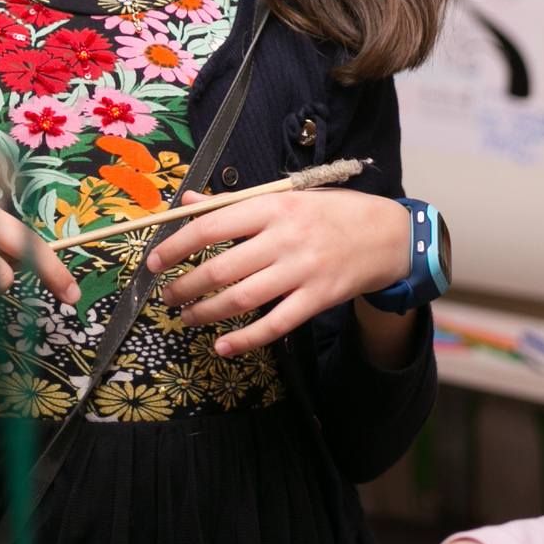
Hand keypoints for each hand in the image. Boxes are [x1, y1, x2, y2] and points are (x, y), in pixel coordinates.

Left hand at [147, 187, 409, 356]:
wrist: (388, 234)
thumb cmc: (329, 213)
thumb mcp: (284, 197)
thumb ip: (234, 203)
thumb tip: (188, 202)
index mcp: (273, 205)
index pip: (211, 226)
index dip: (177, 246)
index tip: (154, 261)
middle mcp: (285, 237)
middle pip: (222, 267)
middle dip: (186, 286)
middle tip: (167, 297)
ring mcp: (303, 270)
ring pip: (242, 299)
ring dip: (207, 312)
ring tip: (188, 317)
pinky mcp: (319, 299)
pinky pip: (275, 325)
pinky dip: (246, 340)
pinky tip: (224, 346)